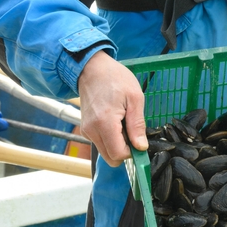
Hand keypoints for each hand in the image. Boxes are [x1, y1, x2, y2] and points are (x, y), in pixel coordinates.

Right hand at [78, 50, 147, 165]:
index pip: (118, 154)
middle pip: (110, 158)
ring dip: (117, 144)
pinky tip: (115, 121)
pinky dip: (110, 138)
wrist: (92, 68)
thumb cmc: (115, 78)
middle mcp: (92, 130)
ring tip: (123, 121)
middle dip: (124, 150)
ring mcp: (86, 130)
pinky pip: (100, 142)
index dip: (132, 153)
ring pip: (105, 151)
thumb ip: (137, 125)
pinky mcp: (85, 129)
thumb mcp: (135, 97)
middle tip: (132, 130)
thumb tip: (141, 147)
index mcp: (105, 122)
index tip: (139, 141)